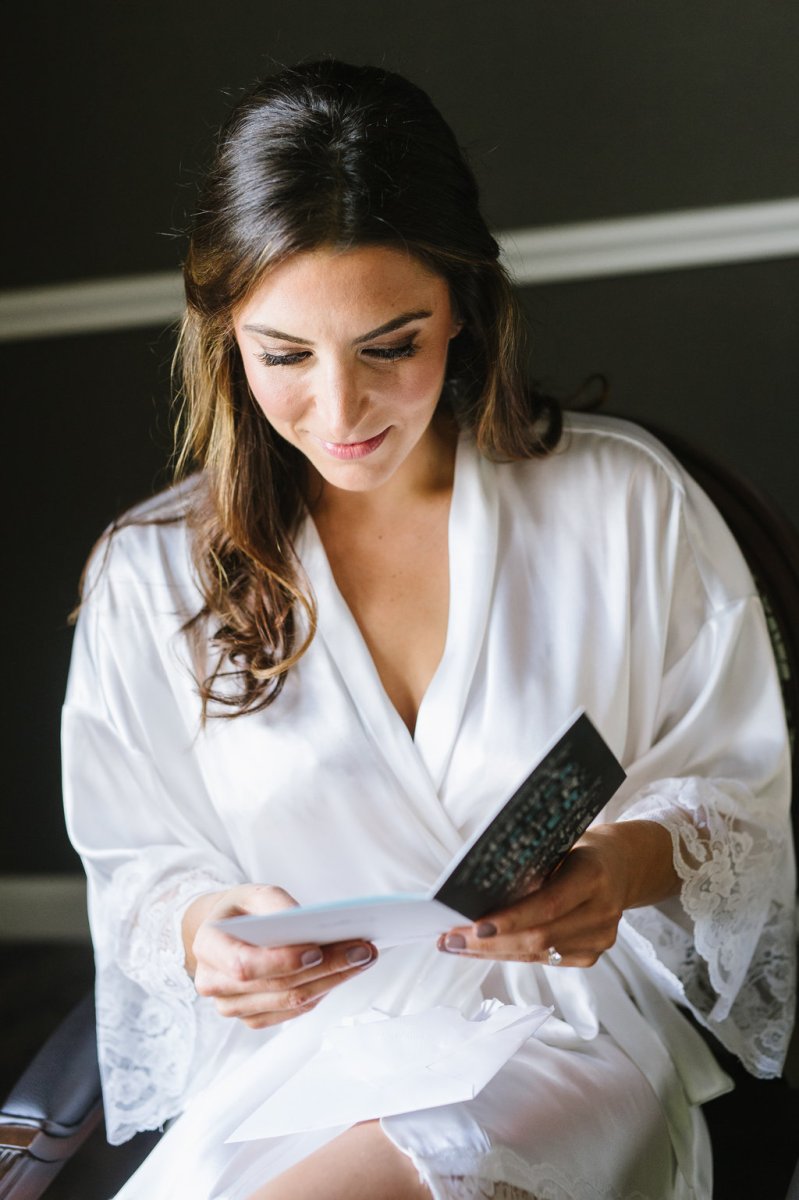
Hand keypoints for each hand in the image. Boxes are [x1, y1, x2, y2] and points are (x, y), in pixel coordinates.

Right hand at [183, 884, 377, 1027]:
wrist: (226, 932)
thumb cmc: (242, 911)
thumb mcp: (255, 893)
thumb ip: (276, 905)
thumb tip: (307, 924)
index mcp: (207, 946)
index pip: (243, 965)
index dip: (282, 961)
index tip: (317, 950)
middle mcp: (213, 982)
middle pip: (277, 986)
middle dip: (326, 967)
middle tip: (362, 949)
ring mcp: (232, 1006)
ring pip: (290, 1001)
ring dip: (332, 981)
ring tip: (362, 958)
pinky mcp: (253, 1017)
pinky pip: (293, 1011)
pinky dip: (321, 991)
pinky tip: (343, 972)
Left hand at [437, 820, 677, 967]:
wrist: (623, 865)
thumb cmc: (579, 848)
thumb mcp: (559, 845)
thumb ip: (530, 868)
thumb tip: (476, 890)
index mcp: (594, 876)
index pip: (549, 905)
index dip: (511, 920)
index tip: (473, 926)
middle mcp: (602, 912)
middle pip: (539, 938)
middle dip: (489, 942)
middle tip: (449, 939)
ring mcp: (600, 938)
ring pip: (538, 954)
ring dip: (492, 952)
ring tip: (455, 945)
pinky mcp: (592, 955)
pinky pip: (544, 960)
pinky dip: (510, 954)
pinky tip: (483, 948)